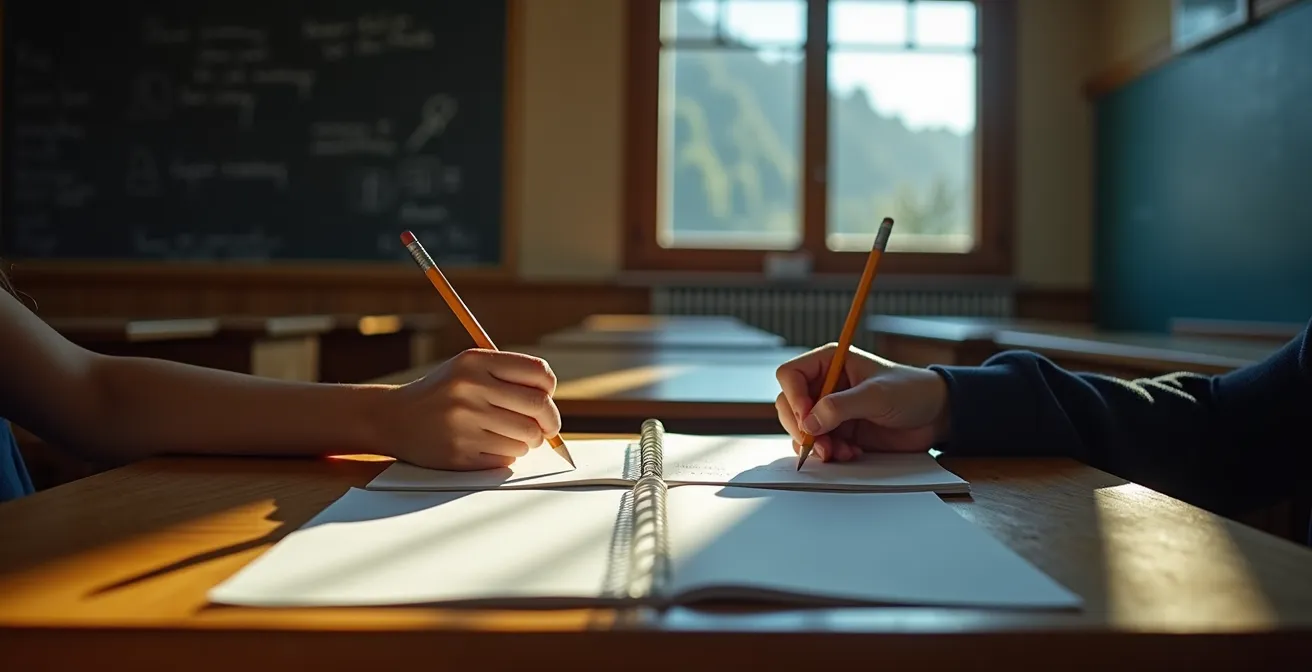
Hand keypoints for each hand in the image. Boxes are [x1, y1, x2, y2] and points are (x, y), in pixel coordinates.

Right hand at [386, 349, 561, 469]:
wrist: (394, 419)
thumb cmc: (443, 393)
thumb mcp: (468, 368)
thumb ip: (508, 377)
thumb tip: (552, 407)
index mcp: (475, 362)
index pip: (539, 372)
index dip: (549, 388)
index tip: (546, 397)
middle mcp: (469, 390)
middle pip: (539, 408)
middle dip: (550, 421)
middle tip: (548, 428)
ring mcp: (464, 423)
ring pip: (527, 437)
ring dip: (528, 441)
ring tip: (511, 435)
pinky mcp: (460, 454)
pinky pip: (508, 458)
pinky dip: (508, 455)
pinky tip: (489, 445)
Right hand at [775, 343, 950, 461]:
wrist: (935, 416)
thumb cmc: (910, 392)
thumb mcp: (876, 395)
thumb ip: (841, 406)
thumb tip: (809, 422)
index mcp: (830, 363)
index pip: (791, 375)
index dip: (793, 396)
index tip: (807, 417)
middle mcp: (825, 385)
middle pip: (789, 405)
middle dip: (801, 427)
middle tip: (820, 444)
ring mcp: (830, 410)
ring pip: (801, 429)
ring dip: (816, 445)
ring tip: (840, 452)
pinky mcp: (839, 432)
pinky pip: (818, 445)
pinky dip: (828, 453)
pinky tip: (850, 454)